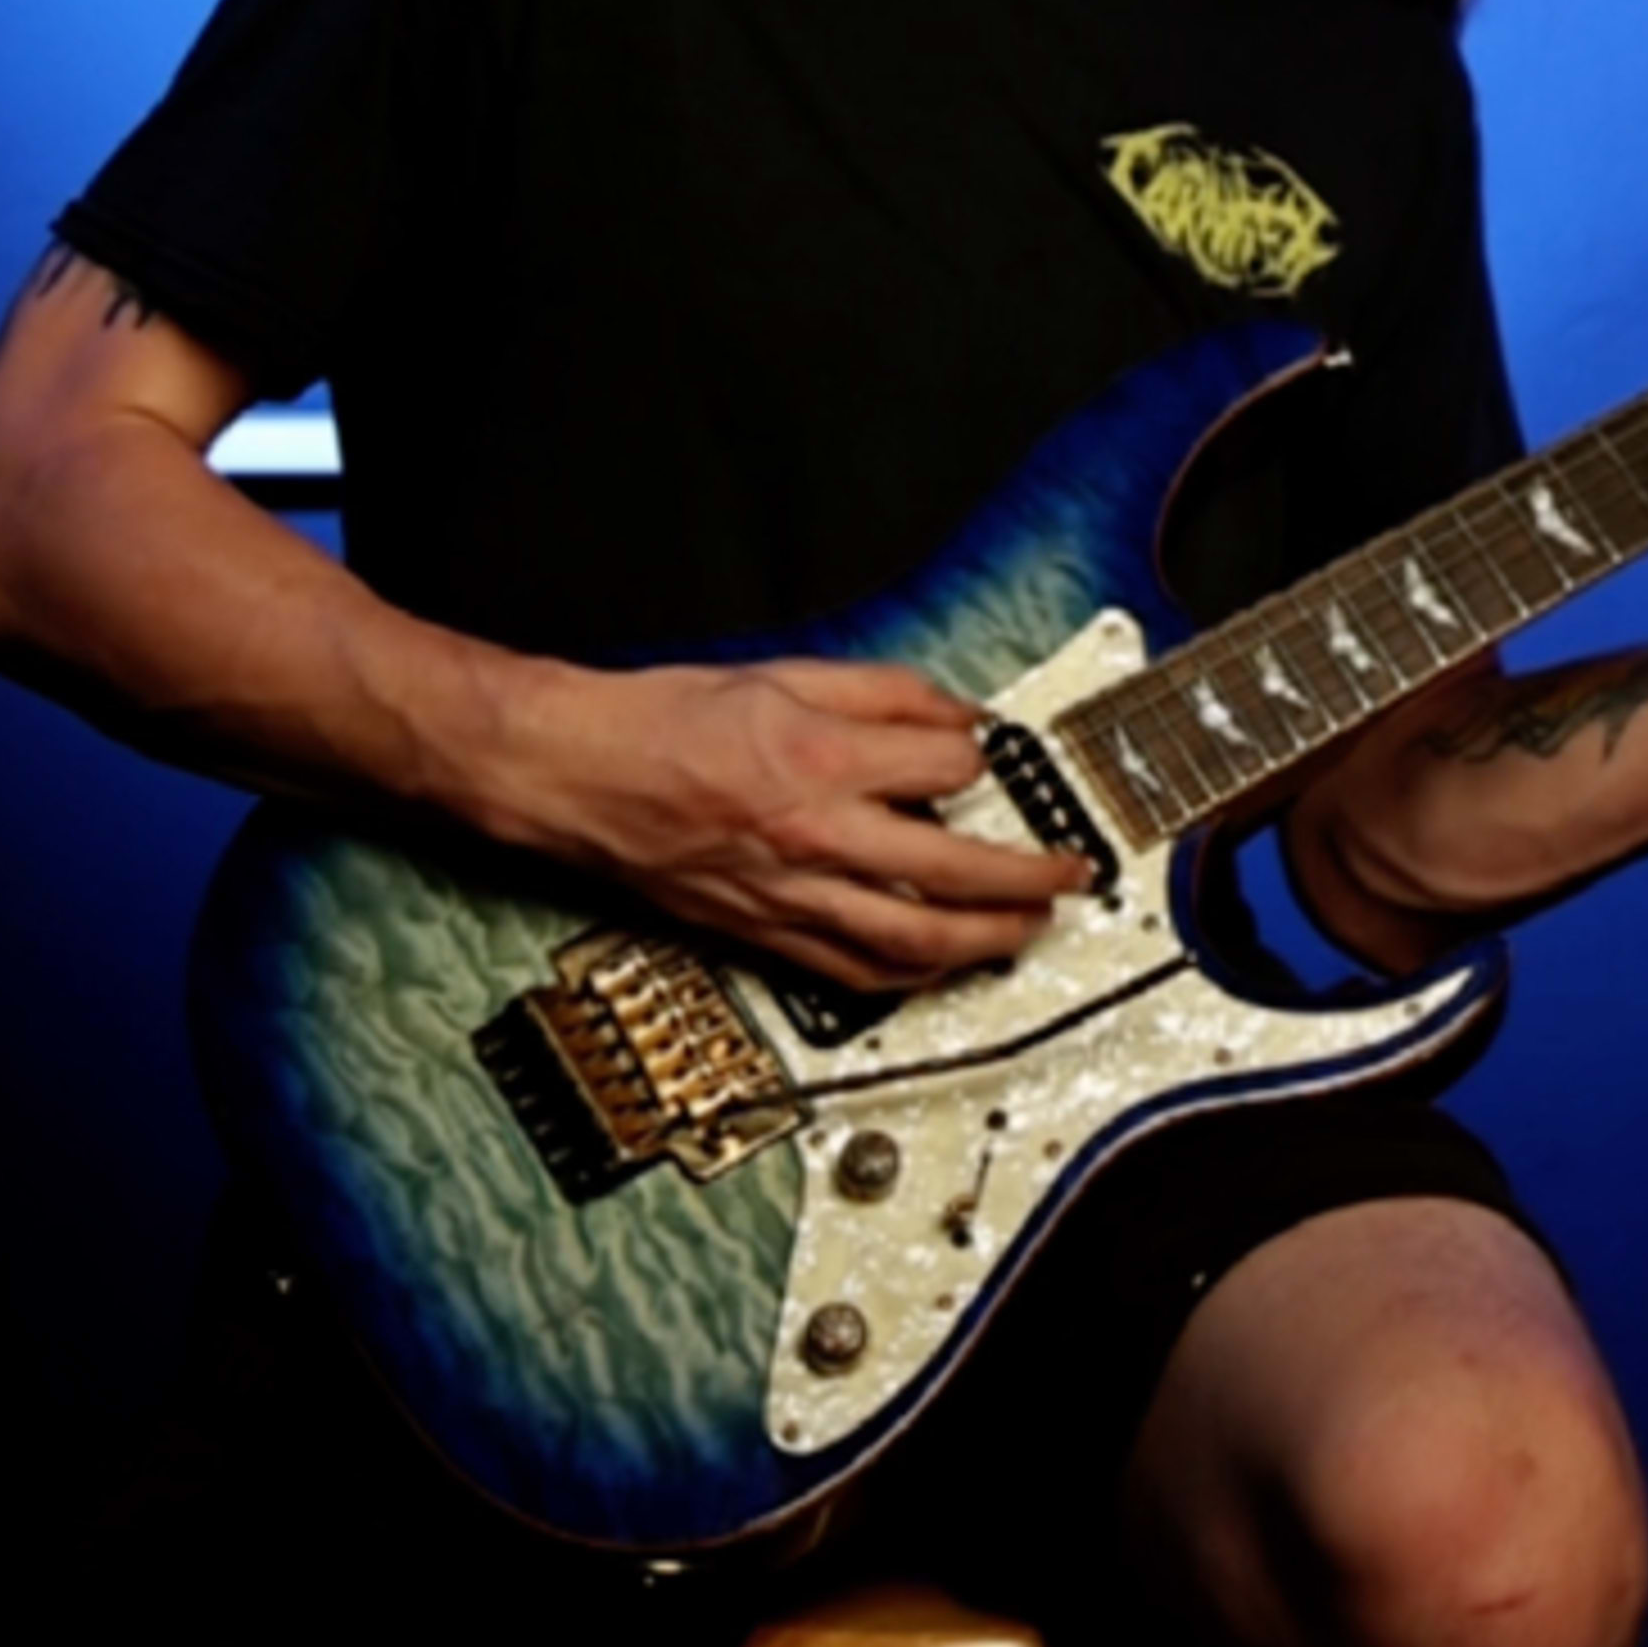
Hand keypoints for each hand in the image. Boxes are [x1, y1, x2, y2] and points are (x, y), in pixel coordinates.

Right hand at [496, 654, 1090, 992]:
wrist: (577, 773)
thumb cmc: (670, 718)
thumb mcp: (788, 672)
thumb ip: (885, 692)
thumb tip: (959, 714)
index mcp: (821, 760)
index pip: (946, 768)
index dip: (979, 756)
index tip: (986, 752)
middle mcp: (813, 838)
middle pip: (951, 875)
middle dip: (1026, 879)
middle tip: (1070, 877)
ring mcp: (787, 896)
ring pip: (910, 943)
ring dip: (984, 941)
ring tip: (1027, 930)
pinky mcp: (760, 934)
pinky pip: (851, 970)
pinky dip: (908, 974)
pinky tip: (940, 965)